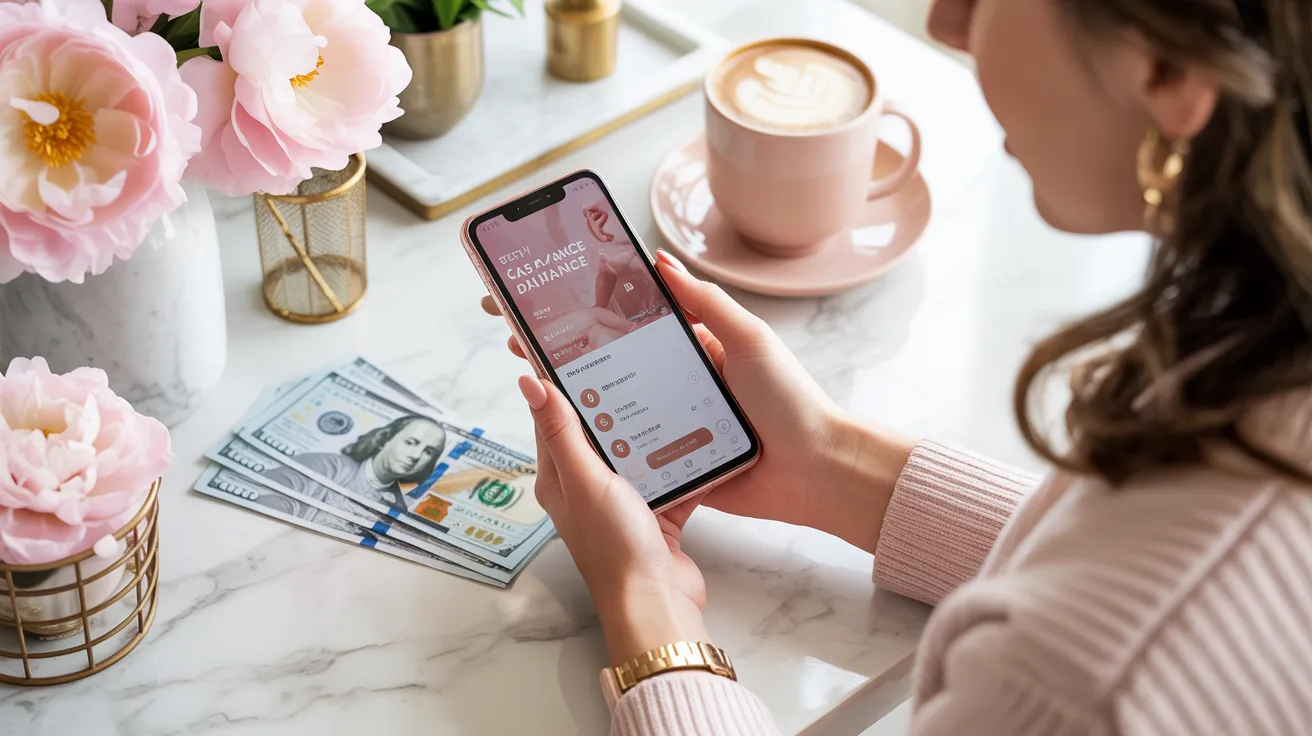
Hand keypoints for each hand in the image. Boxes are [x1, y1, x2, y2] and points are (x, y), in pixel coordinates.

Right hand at [480, 251, 916, 552]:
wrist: (815, 471)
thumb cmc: (789, 400)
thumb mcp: (749, 339)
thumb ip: (707, 302)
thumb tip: (659, 260)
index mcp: (697, 350)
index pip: (635, 326)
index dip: (594, 315)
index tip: (552, 305)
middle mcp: (681, 386)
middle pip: (617, 368)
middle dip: (572, 357)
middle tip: (524, 344)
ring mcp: (677, 427)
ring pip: (620, 412)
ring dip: (584, 404)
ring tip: (536, 388)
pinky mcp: (678, 465)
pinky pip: (636, 454)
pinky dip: (609, 449)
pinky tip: (572, 440)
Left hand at [518, 375, 710, 664]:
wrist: (658, 601)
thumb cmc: (615, 546)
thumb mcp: (585, 478)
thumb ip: (562, 430)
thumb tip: (528, 380)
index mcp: (560, 476)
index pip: (555, 415)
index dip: (560, 379)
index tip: (574, 343)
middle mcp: (588, 485)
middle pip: (598, 427)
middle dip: (613, 394)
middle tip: (632, 352)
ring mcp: (623, 499)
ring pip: (635, 446)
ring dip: (649, 422)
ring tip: (667, 382)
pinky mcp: (656, 511)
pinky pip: (668, 472)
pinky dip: (679, 454)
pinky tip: (696, 429)